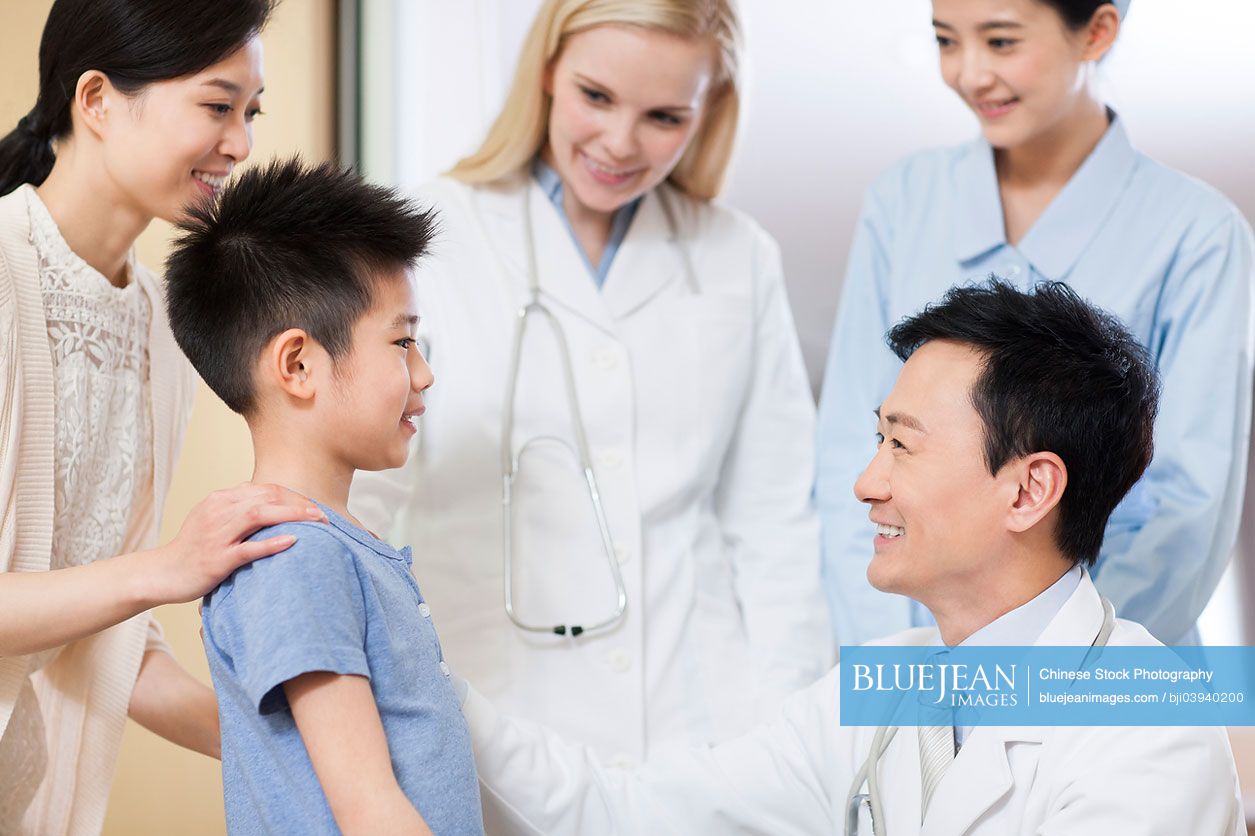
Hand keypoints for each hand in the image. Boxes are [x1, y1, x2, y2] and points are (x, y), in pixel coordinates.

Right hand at [144, 483, 326, 604]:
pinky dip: (271, 543)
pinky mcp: (216, 559)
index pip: (265, 489)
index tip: (313, 507)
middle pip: (267, 497)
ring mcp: (217, 535)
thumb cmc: (193, 548)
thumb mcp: (214, 519)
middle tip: (324, 516)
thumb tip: (273, 504)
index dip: (293, 496)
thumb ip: (240, 509)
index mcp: (220, 499)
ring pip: (259, 516)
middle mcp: (219, 511)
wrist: (163, 572)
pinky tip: (292, 541)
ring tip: (317, 522)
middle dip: (299, 504)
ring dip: (292, 516)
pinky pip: (247, 549)